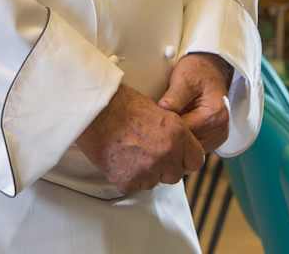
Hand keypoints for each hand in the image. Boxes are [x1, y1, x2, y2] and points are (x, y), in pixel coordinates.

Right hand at [75, 84, 204, 192]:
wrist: (92, 110)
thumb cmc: (119, 103)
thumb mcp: (157, 110)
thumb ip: (172, 132)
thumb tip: (176, 145)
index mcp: (177, 134)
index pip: (196, 161)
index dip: (184, 159)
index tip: (176, 156)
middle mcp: (166, 154)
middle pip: (174, 175)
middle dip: (164, 167)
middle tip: (147, 154)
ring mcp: (147, 170)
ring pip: (153, 182)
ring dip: (145, 173)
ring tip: (129, 153)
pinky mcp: (128, 181)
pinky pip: (133, 186)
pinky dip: (127, 176)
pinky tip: (119, 159)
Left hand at [157, 52, 231, 153]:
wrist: (211, 69)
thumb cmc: (197, 71)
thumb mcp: (184, 78)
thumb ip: (174, 97)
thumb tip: (161, 111)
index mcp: (213, 115)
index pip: (184, 132)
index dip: (165, 128)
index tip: (149, 122)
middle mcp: (220, 129)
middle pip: (188, 145)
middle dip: (170, 137)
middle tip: (151, 127)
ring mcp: (218, 136)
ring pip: (190, 149)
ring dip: (176, 140)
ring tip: (161, 127)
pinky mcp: (213, 139)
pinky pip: (194, 146)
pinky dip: (183, 140)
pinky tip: (172, 129)